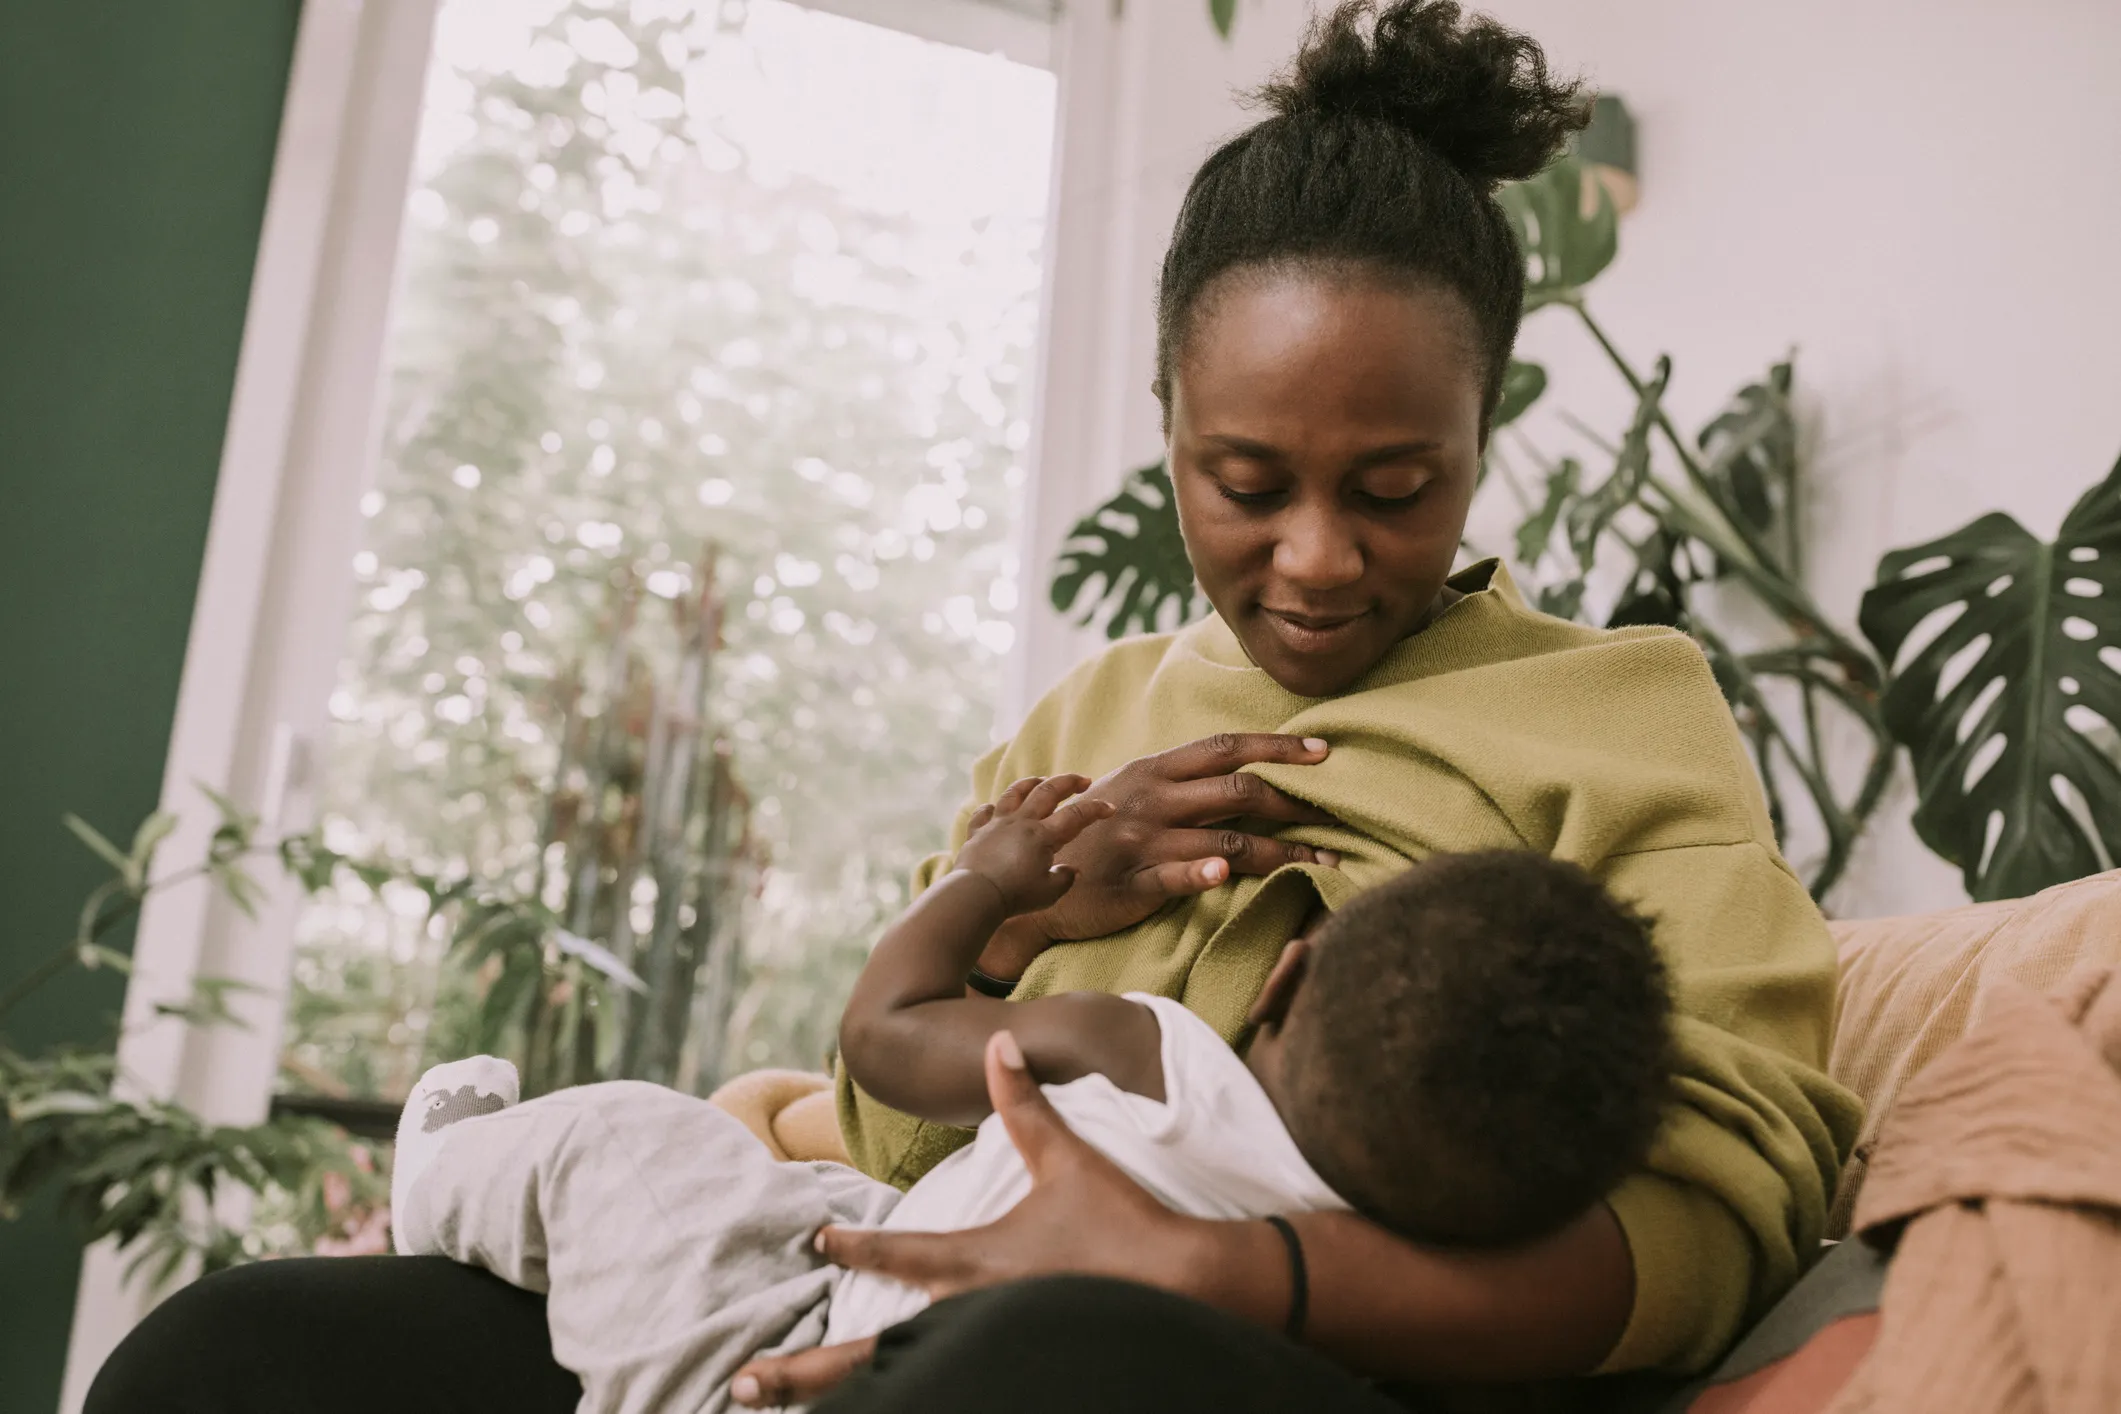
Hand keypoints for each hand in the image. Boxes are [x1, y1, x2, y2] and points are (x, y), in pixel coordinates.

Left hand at [730, 1029, 1208, 1407]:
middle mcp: (970, 1318)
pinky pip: (948, 1396)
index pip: (894, 1256)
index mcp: (975, 1264)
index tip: (816, 1243)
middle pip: (868, 1356)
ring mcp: (991, 1354)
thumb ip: (1026, 1103)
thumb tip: (999, 1043)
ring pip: (899, 1388)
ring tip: (780, 1413)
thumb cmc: (1124, 1223)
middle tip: (741, 1383)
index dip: (851, 1249)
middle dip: (801, 1372)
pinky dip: (910, 1404)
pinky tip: (886, 1413)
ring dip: (839, 1402)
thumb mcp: (1070, 1158)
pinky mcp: (1017, 1378)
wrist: (1189, 1288)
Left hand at [952, 775, 1114, 916]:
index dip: (1095, 810)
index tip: (1109, 808)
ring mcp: (997, 824)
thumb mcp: (1049, 892)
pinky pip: (984, 813)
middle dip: (1068, 782)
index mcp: (1043, 835)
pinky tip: (995, 808)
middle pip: (1048, 791)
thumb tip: (1071, 871)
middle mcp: (1021, 822)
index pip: (1076, 816)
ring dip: (1031, 783)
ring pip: (1015, 792)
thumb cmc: (1015, 896)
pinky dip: (991, 808)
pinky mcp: (977, 832)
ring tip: (1040, 780)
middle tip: (1082, 780)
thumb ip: (1063, 878)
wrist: (976, 895)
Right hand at [984, 734, 1341, 965]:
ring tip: (1327, 861)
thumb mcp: (1132, 791)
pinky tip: (1228, 871)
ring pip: (1226, 838)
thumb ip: (1182, 782)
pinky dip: (1202, 871)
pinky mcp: (1132, 884)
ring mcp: (1143, 841)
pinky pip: (1173, 875)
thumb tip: (1242, 771)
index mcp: (1156, 770)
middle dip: (1298, 803)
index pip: (1227, 748)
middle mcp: (1154, 799)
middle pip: (1239, 791)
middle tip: (1342, 815)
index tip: (1325, 751)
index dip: (1279, 747)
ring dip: (1284, 851)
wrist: (1032, 875)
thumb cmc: (1094, 830)